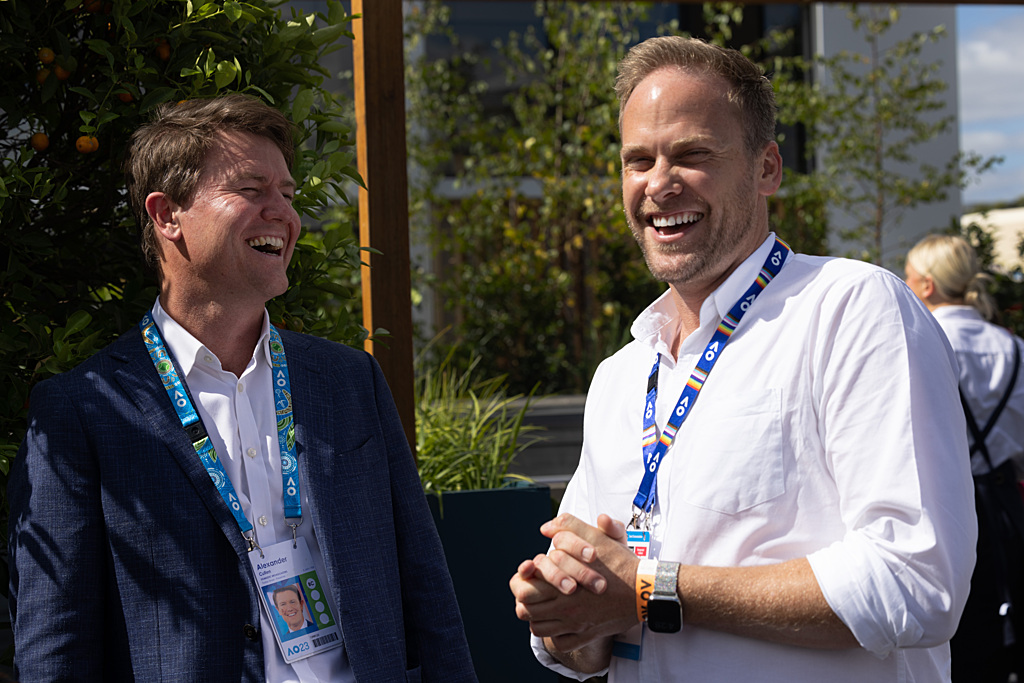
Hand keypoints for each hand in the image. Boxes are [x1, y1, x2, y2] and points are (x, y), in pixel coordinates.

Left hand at [509, 513, 638, 651]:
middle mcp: (566, 608)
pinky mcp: (587, 635)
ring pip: (538, 629)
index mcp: (563, 585)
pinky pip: (559, 643)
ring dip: (536, 617)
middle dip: (524, 599)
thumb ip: (569, 527)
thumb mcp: (596, 538)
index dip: (520, 582)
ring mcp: (576, 625)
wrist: (645, 589)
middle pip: (525, 611)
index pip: (523, 591)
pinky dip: (554, 634)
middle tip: (531, 590)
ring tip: (543, 605)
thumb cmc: (621, 563)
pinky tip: (559, 622)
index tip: (528, 575)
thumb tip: (546, 527)